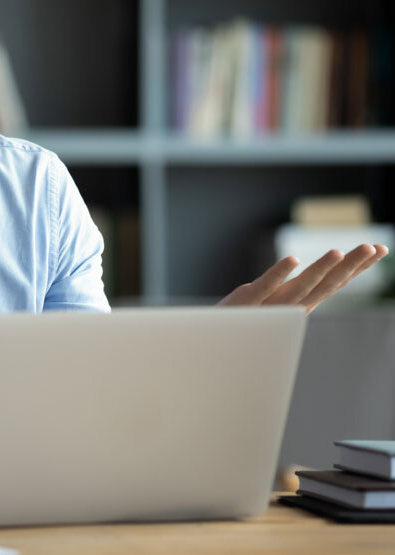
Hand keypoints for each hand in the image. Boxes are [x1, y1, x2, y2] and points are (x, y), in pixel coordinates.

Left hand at [218, 243, 388, 313]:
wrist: (211, 342)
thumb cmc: (244, 321)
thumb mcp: (276, 304)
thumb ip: (295, 292)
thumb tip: (316, 274)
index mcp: (299, 304)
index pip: (334, 283)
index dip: (357, 267)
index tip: (380, 248)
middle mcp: (290, 305)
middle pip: (325, 284)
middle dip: (351, 266)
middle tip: (372, 246)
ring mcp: (269, 304)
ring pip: (300, 287)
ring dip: (321, 270)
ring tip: (339, 251)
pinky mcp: (246, 301)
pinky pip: (265, 287)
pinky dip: (279, 274)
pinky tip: (292, 260)